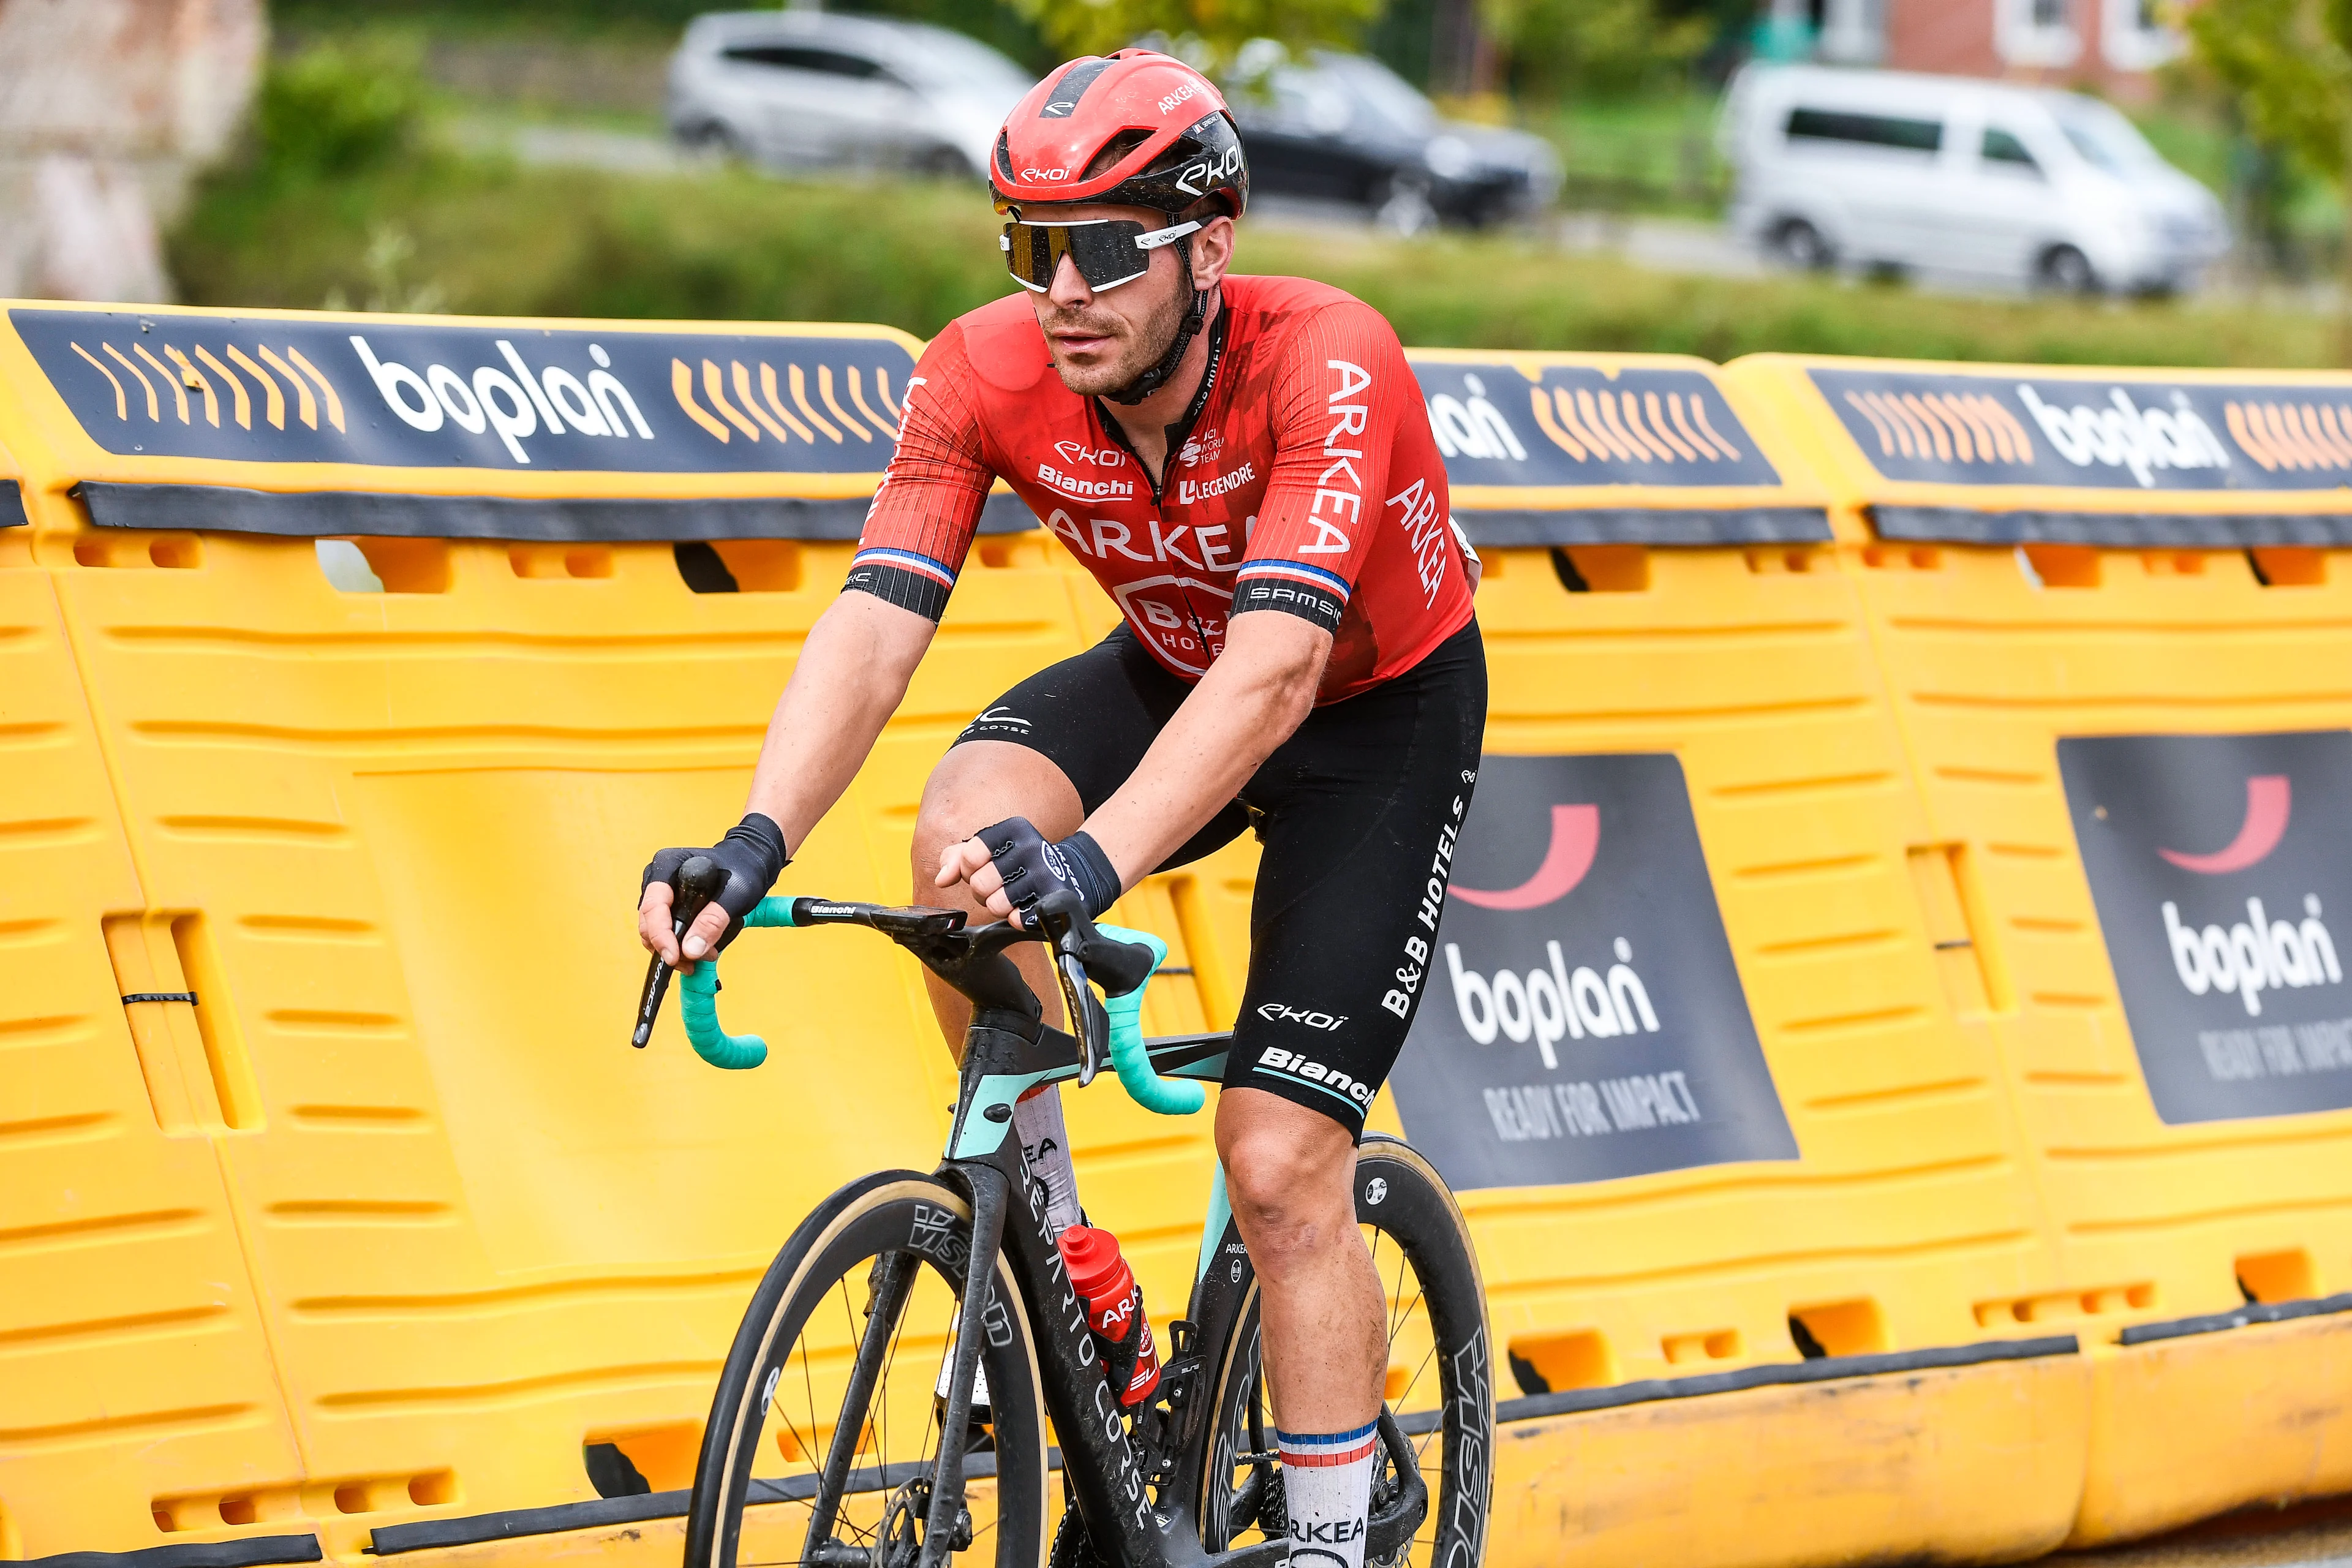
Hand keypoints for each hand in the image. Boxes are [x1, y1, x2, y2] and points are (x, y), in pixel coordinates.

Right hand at [637, 814, 787, 967]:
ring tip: (706, 955)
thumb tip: (690, 950)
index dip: (661, 935)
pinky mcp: (669, 908)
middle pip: (650, 922)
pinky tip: (701, 951)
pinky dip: (681, 945)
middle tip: (694, 962)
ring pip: (655, 931)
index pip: (653, 906)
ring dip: (677, 950)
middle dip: (670, 947)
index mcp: (668, 866)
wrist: (748, 863)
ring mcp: (662, 895)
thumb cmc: (743, 869)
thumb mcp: (736, 893)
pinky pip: (666, 932)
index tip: (674, 957)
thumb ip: (713, 920)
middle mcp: (658, 880)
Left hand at [935, 815, 1119, 927]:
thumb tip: (941, 879)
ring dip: (998, 907)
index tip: (980, 868)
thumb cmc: (1020, 862)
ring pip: (995, 904)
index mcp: (1013, 829)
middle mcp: (1030, 848)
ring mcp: (1044, 874)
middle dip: (982, 891)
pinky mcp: (1054, 900)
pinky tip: (1026, 907)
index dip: (967, 870)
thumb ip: (957, 857)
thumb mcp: (991, 850)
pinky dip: (1016, 919)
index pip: (969, 856)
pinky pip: (1016, 919)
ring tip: (1011, 897)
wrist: (1072, 873)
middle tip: (996, 886)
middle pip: (978, 883)